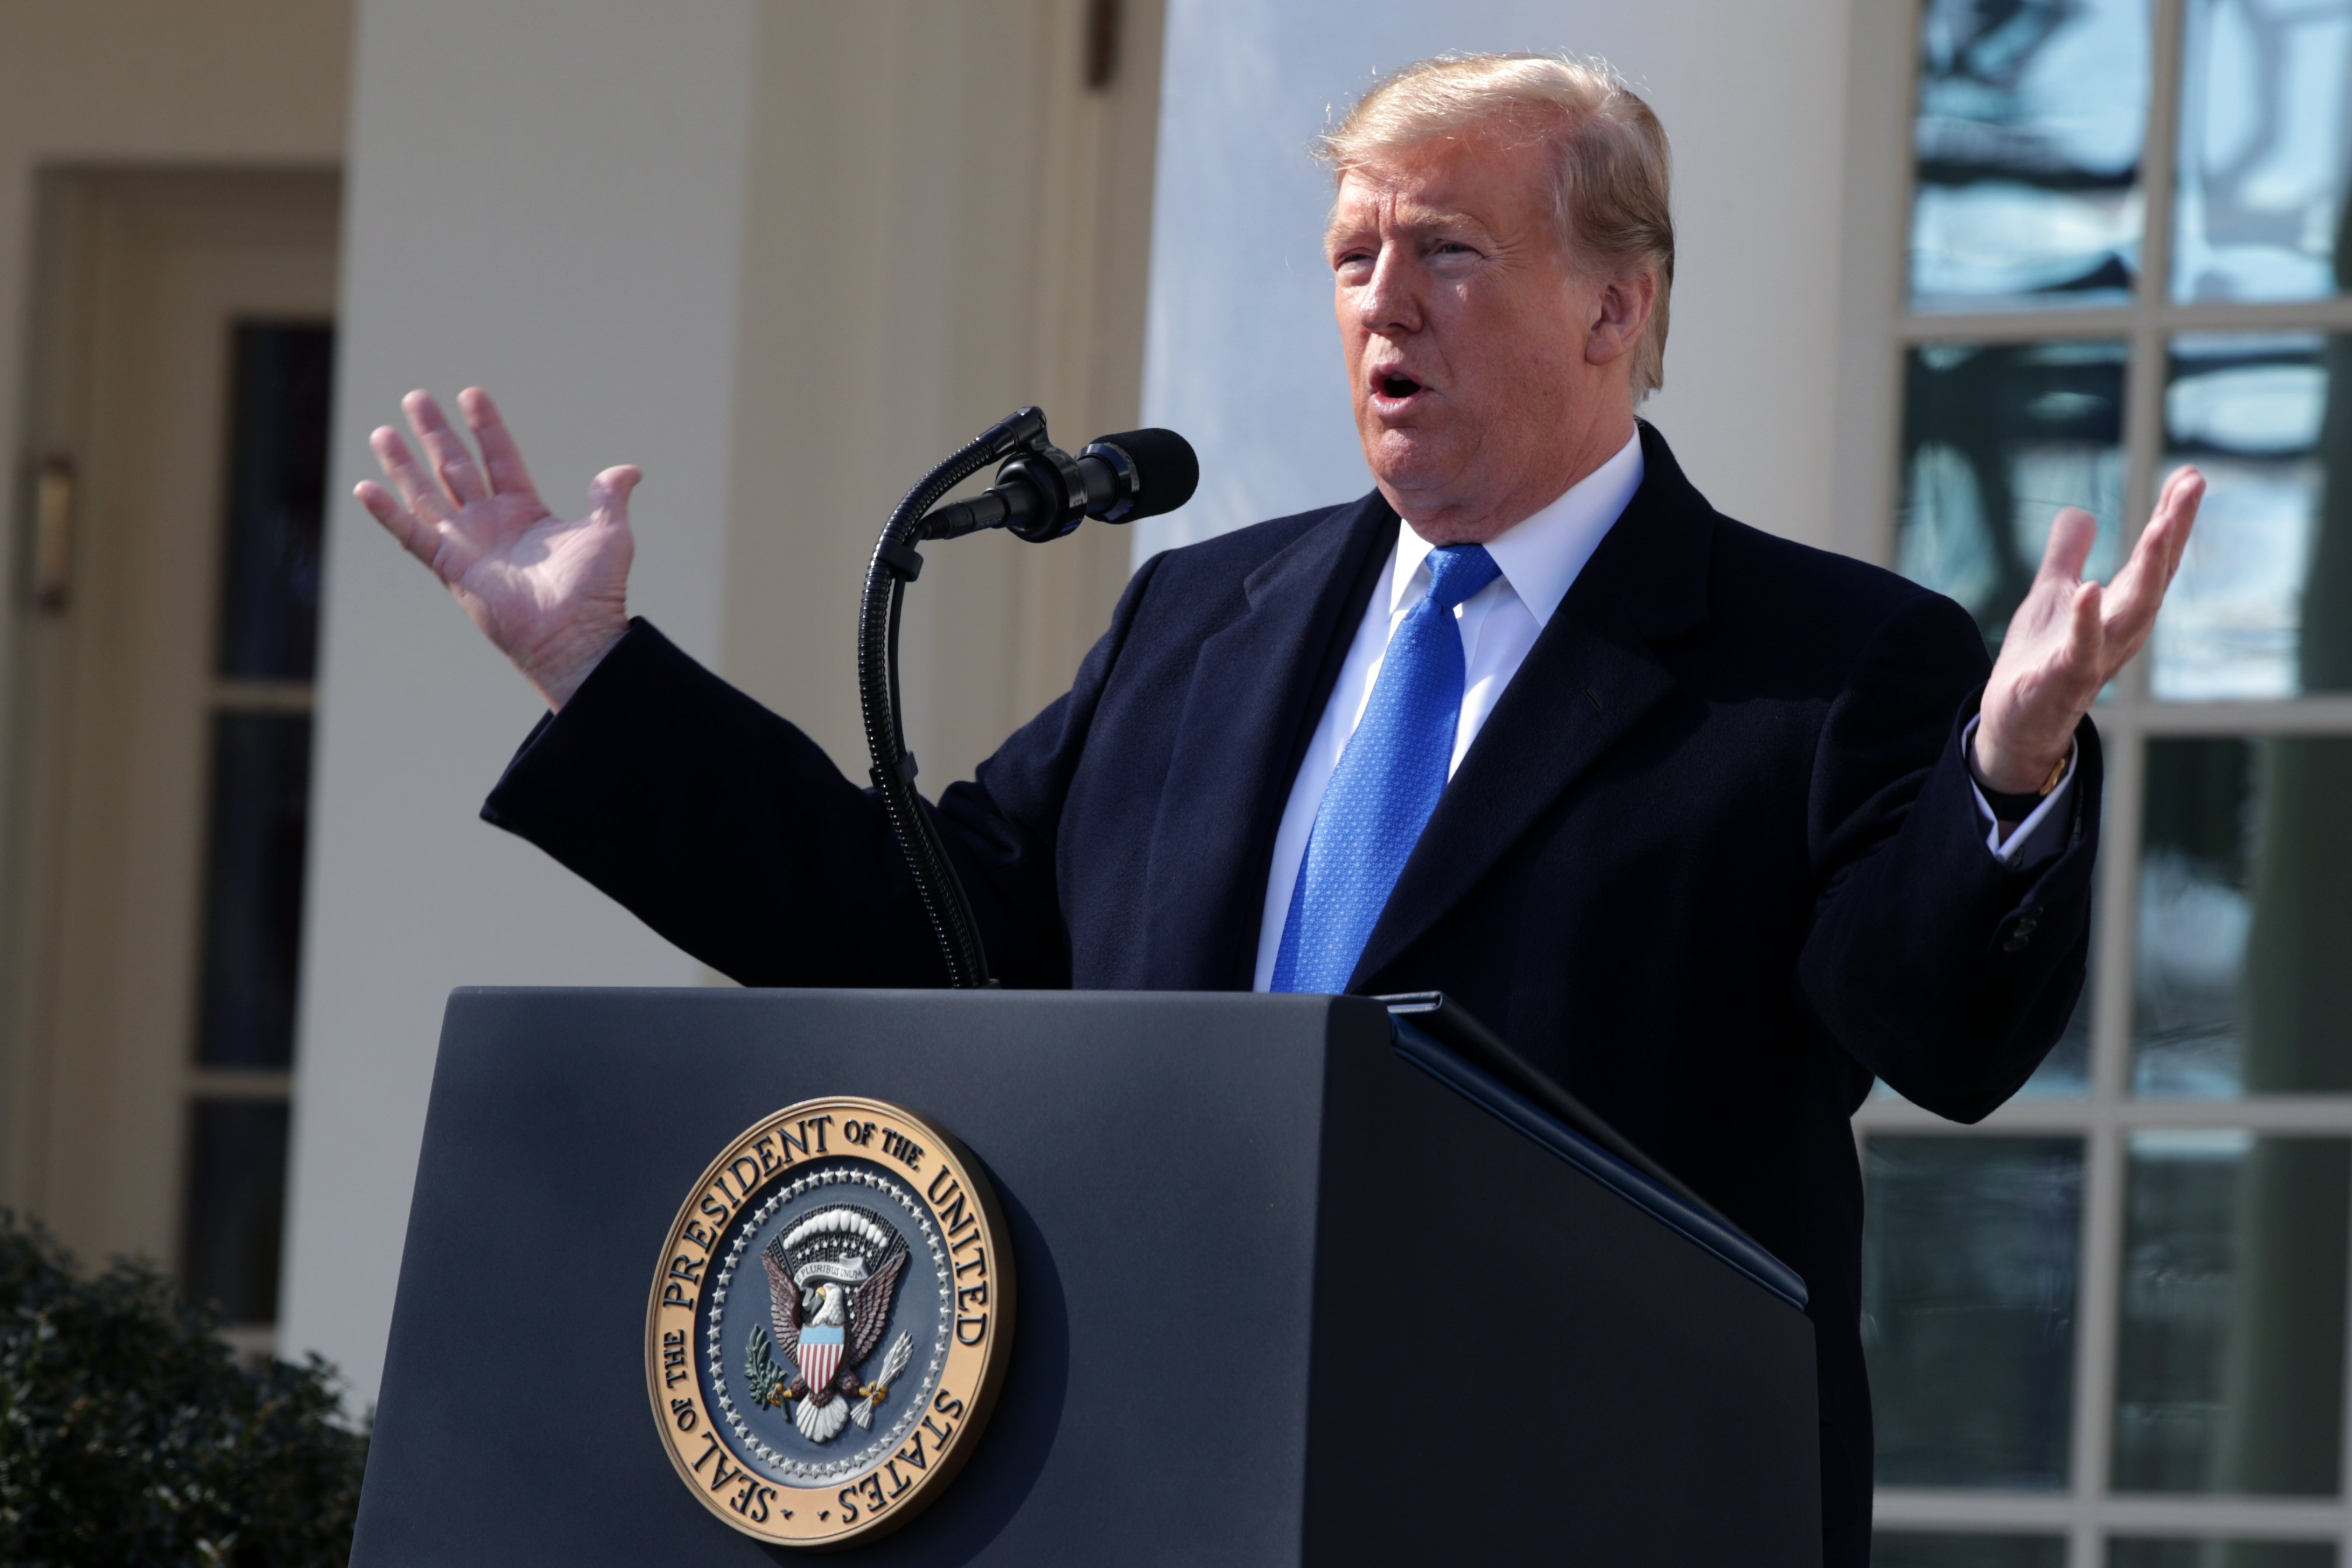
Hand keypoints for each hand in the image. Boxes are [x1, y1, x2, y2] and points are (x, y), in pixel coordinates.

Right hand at [356, 387, 636, 709]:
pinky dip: (387, 513)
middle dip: (436, 432)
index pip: (500, 457)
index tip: (471, 394)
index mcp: (525, 510)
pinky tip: (365, 487)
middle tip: (416, 397)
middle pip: (456, 467)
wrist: (574, 635)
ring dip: (403, 464)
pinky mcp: (449, 567)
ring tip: (382, 432)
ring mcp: (466, 544)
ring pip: (426, 493)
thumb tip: (630, 470)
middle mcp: (491, 523)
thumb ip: (609, 497)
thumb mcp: (609, 534)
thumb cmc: (595, 592)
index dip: (486, 426)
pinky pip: (411, 535)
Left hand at [1974, 466, 2206, 792]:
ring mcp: (2098, 656)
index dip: (2173, 517)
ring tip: (2160, 525)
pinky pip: (2082, 649)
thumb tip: (2080, 512)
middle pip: (2157, 576)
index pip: (2156, 558)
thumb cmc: (2040, 658)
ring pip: (2134, 611)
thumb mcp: (2052, 595)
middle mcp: (2121, 631)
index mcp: (2120, 608)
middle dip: (2174, 531)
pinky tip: (2089, 588)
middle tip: (2191, 485)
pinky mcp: (2065, 679)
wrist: (2015, 720)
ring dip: (2149, 569)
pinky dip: (2086, 620)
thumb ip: (2065, 556)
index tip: (2190, 474)